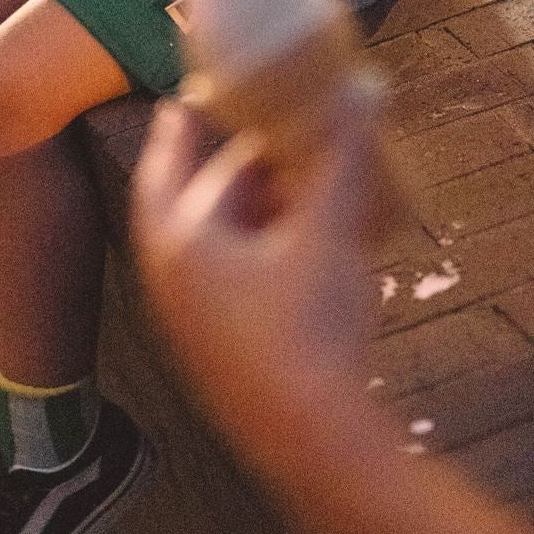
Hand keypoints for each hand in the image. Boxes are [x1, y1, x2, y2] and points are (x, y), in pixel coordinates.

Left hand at [131, 81, 384, 447]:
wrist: (314, 442)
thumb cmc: (311, 328)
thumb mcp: (329, 233)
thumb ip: (343, 159)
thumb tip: (363, 93)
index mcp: (180, 238)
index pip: (177, 157)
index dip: (189, 120)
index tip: (196, 90)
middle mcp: (170, 276)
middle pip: (196, 199)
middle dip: (234, 166)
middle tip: (266, 133)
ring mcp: (190, 319)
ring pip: (215, 240)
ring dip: (253, 209)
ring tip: (300, 184)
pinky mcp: (217, 350)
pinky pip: (229, 278)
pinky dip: (259, 249)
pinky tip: (304, 245)